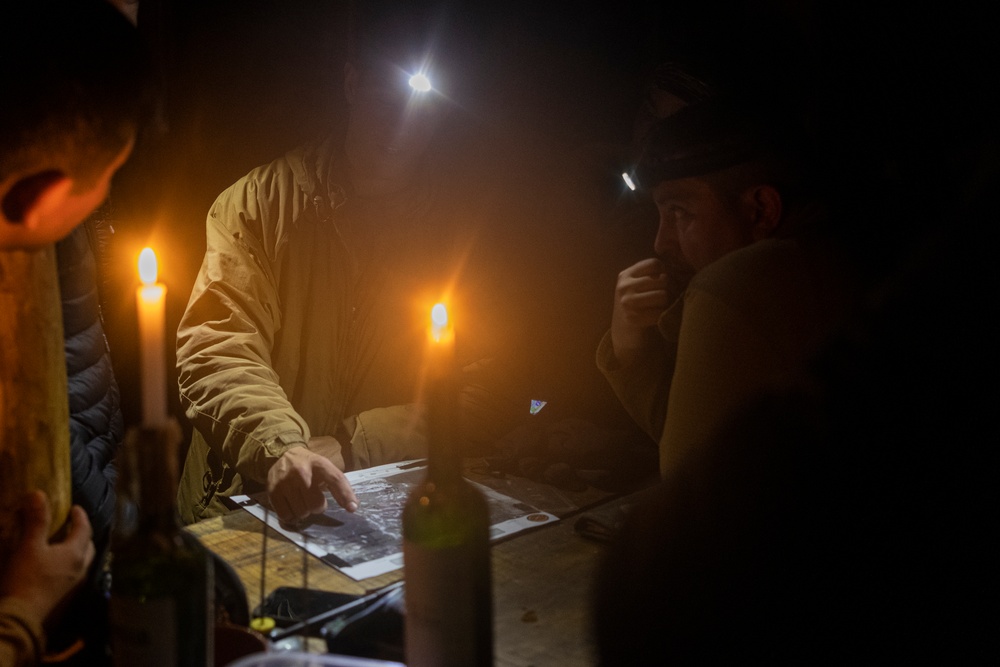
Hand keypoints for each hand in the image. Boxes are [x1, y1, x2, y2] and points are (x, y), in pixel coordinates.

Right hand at [0, 490, 94, 627]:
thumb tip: (39, 494)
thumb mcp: (30, 546)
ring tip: (62, 543)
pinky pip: (74, 572)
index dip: (80, 516)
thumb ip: (36, 521)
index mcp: (76, 552)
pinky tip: (54, 564)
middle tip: (70, 524)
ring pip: (82, 560)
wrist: (22, 615)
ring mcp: (75, 582)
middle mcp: (81, 566)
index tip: (74, 507)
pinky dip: (69, 562)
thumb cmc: (27, 578)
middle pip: (88, 545)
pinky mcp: (66, 594)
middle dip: (82, 532)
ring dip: (76, 548)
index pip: (84, 528)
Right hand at [267, 445, 358, 523]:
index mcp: (319, 464)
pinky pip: (286, 515)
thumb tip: (353, 508)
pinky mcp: (272, 491)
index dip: (345, 495)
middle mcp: (301, 471)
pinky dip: (291, 516)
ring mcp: (285, 481)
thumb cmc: (310, 466)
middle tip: (314, 500)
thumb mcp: (326, 469)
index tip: (352, 508)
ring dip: (304, 512)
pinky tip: (292, 507)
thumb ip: (340, 487)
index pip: (335, 479)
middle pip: (315, 505)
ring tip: (302, 502)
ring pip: (301, 512)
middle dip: (317, 507)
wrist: (284, 454)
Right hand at [610, 257, 669, 366]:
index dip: (665, 271)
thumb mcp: (636, 285)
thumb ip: (650, 274)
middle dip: (670, 288)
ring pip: (663, 295)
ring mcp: (628, 302)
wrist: (624, 332)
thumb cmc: (637, 305)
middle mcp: (624, 287)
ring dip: (668, 302)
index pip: (654, 263)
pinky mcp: (634, 318)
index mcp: (625, 275)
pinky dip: (664, 314)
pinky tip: (660, 316)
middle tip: (670, 296)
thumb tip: (678, 268)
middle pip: (662, 279)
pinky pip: (660, 311)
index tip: (665, 281)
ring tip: (664, 306)